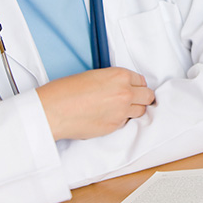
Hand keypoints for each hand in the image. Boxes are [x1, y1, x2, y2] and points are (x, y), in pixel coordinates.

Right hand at [37, 67, 154, 140]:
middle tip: (134, 99)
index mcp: (121, 76)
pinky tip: (107, 116)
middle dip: (142, 98)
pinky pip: (125, 122)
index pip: (142, 81)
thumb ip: (115, 80)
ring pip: (140, 111)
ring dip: (133, 110)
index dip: (136, 85)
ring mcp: (121, 111)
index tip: (133, 88)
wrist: (54, 109)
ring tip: (119, 109)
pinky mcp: (114, 126)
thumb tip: (123, 87)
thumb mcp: (97, 75)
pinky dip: (120, 120)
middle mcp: (125, 93)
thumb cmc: (68, 90)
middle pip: (148, 96)